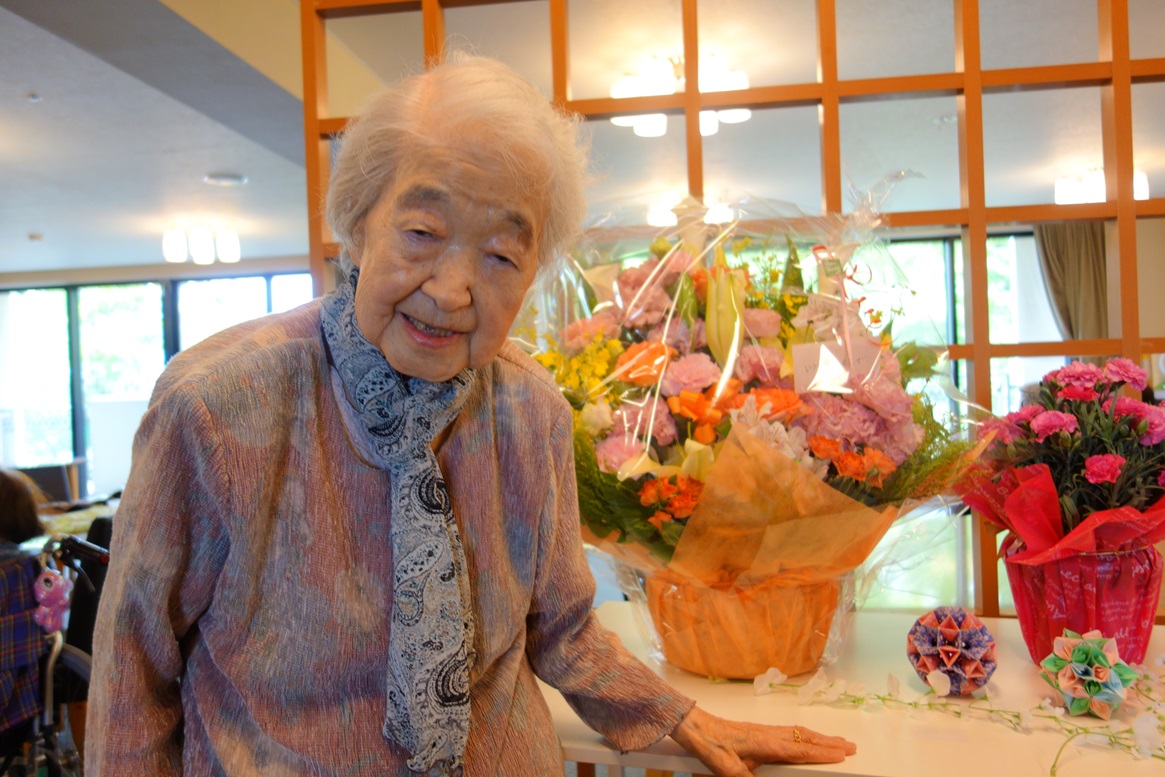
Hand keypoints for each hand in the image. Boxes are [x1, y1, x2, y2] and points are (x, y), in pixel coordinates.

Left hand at [669, 705, 855, 776]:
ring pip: (799, 732)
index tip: (842, 754)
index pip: (800, 749)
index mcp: (765, 743)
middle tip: (851, 746)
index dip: (822, 752)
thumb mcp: (727, 770)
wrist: (696, 726)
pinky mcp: (760, 731)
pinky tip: (806, 737)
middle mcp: (769, 734)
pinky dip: (805, 734)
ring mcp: (765, 731)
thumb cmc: (710, 746)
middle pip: (805, 737)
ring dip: (820, 736)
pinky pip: (790, 731)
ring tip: (837, 741)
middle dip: (829, 742)